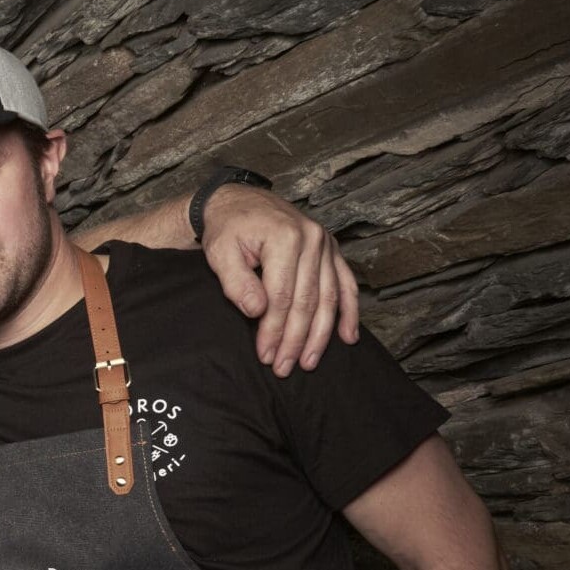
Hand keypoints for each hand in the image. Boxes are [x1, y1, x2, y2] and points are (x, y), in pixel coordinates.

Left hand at [200, 184, 361, 376]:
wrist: (238, 201)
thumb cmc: (227, 229)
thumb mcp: (220, 253)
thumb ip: (236, 283)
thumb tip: (257, 312)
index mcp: (285, 238)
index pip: (282, 297)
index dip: (274, 330)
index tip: (265, 355)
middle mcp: (312, 239)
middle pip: (307, 301)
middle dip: (296, 339)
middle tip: (284, 367)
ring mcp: (326, 244)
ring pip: (329, 297)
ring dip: (321, 334)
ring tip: (309, 361)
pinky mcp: (331, 249)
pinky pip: (345, 283)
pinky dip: (349, 311)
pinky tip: (347, 337)